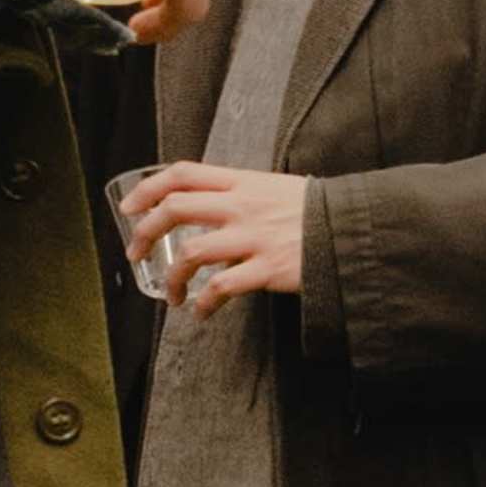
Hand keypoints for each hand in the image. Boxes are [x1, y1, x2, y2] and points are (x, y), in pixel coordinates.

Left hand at [120, 164, 307, 313]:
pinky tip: (202, 312)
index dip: (149, 188)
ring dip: (172, 278)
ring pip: (191, 254)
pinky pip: (221, 288)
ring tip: (172, 295)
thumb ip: (240, 197)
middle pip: (175, 210)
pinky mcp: (267, 269)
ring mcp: (254, 238)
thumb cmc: (315, 212)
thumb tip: (211, 215)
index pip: (183, 174)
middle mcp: (242, 206)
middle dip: (145, 234)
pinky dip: (204, 304)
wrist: (355, 229)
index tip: (130, 207)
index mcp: (242, 183)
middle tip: (136, 254)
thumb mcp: (274, 189)